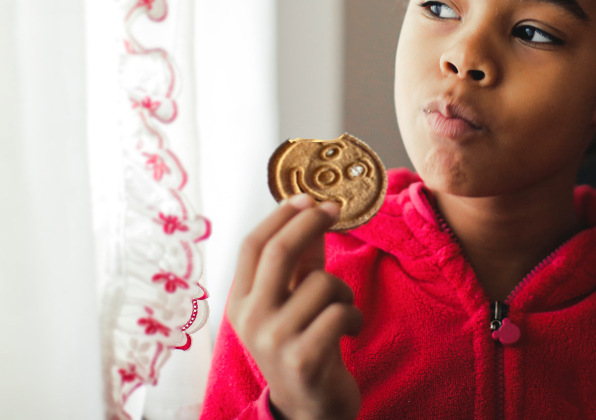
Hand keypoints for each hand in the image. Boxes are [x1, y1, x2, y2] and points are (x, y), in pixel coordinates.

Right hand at [227, 194, 361, 419]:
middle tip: (334, 210)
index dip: (281, 215)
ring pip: (322, 283)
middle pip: (278, 252)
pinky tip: (350, 330)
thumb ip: (300, 262)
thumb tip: (311, 212)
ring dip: (344, 290)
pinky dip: (355, 316)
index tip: (308, 197)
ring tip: (343, 310)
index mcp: (240, 303)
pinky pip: (340, 312)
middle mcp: (250, 320)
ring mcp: (274, 341)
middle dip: (310, 222)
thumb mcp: (294, 301)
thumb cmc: (303, 347)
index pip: (252, 245)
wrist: (309, 411)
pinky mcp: (303, 359)